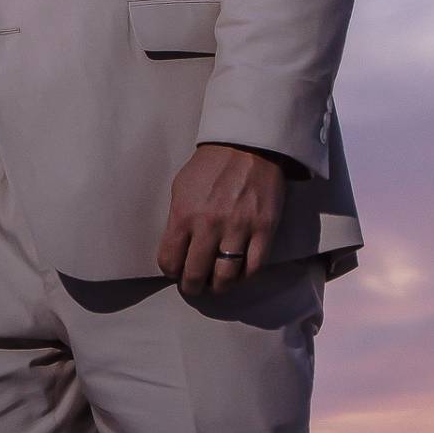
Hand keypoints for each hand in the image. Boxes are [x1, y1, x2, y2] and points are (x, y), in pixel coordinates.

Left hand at [156, 143, 284, 295]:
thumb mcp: (181, 187)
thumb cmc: (210, 165)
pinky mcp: (264, 230)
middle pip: (195, 274)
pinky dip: (243, 277)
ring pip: (225, 277)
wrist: (247, 145)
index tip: (176, 271)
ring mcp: (239, 229)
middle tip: (194, 286)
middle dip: (191, 286)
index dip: (171, 271)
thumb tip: (176, 248)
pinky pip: (253, 268)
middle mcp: (209, 225)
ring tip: (216, 284)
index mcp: (184, 214)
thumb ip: (178, 219)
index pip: (169, 260)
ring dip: (218, 287)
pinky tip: (238, 274)